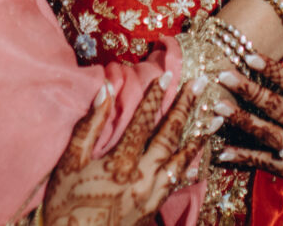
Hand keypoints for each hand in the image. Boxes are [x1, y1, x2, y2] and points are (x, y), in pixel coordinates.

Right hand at [41, 74, 211, 225]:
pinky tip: (200, 158)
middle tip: (200, 83)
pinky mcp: (153, 208)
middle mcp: (143, 176)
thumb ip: (89, 126)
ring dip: (198, 135)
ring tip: (216, 117)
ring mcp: (152, 194)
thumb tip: (106, 90)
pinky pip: (178, 183)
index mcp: (121, 161)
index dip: (155, 96)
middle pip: (169, 135)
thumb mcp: (69, 163)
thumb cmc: (67, 205)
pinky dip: (191, 167)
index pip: (143, 121)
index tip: (168, 74)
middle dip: (185, 107)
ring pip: (182, 159)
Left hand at [213, 36, 282, 200]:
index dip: (273, 70)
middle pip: (276, 108)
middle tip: (223, 76)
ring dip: (241, 121)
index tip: (250, 55)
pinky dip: (243, 158)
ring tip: (217, 108)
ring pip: (266, 135)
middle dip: (248, 91)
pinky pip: (266, 164)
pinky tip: (222, 151)